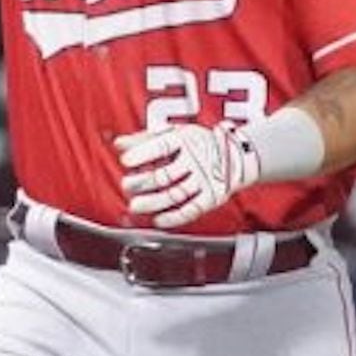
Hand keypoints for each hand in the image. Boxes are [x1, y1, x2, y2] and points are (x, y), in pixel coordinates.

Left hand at [115, 123, 261, 228]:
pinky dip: (174, 217)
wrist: (237, 155)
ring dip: (153, 203)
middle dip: (142, 182)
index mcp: (185, 140)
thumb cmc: (197, 144)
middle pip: (165, 174)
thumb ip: (144, 140)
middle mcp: (196, 159)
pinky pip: (192, 209)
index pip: (162, 146)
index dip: (143, 154)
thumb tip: (118, 144)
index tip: (125, 161)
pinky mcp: (213, 197)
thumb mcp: (173, 135)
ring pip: (176, 194)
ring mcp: (205, 179)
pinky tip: (159, 220)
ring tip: (136, 206)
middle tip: (127, 185)